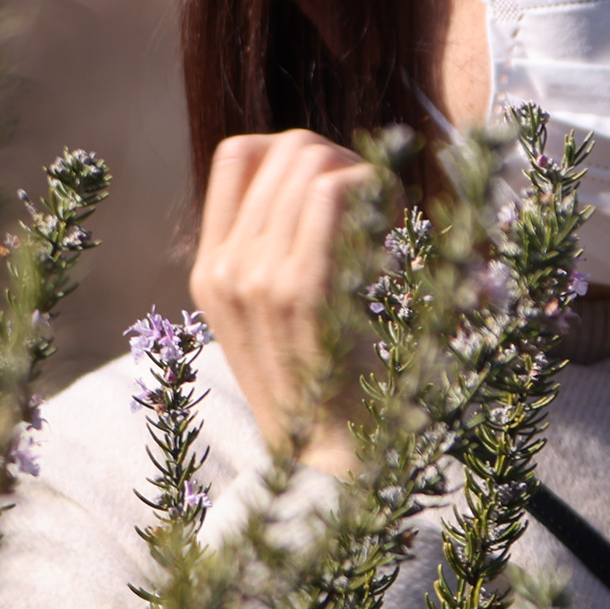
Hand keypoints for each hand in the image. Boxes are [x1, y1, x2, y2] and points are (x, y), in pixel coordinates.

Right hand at [191, 129, 383, 476]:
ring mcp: (256, 279)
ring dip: (366, 172)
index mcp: (212, 269)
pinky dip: (374, 189)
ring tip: (391, 215)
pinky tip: (396, 224)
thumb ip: (280, 249)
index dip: (297, 150)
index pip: (238, 155)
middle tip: (382, 199)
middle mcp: (225, 268)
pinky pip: (333, 195)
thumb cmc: (328, 383)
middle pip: (285, 148)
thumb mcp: (279, 314)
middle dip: (344, 156)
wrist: (333, 460)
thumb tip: (320, 174)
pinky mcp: (301, 292)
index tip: (340, 183)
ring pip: (310, 162)